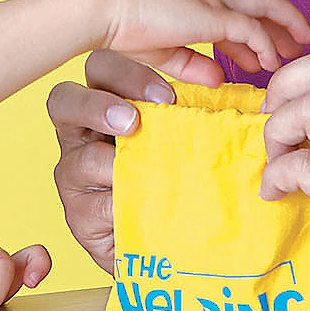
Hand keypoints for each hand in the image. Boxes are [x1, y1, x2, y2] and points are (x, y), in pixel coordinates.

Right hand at [48, 51, 188, 273]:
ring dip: (111, 162)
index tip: (170, 95)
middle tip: (134, 122)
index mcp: (106, 102)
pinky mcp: (78, 214)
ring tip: (141, 172)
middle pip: (64, 98)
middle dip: (99, 104)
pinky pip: (93, 205)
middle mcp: (80, 132)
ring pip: (77, 158)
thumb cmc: (177, 180)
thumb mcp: (186, 142)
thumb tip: (245, 98)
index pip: (100, 67)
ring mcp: (72, 174)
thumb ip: (196, 115)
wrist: (167, 243)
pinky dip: (119, 205)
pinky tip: (139, 207)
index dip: (128, 72)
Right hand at [91, 0, 309, 78]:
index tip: (265, 57)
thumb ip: (193, 64)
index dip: (255, 34)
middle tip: (301, 43)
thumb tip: (219, 80)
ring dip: (286, 26)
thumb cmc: (124, 27)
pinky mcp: (211, 12)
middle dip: (282, 22)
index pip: (236, 10)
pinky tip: (271, 63)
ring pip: (264, 5)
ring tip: (301, 47)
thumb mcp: (164, 51)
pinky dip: (264, 44)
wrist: (104, 10)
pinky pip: (250, 28)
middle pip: (259, 1)